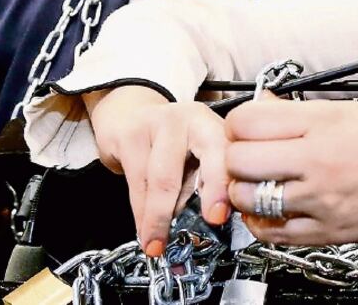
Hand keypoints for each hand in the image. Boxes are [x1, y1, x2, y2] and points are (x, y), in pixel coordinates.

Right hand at [85, 86, 229, 254]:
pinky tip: (143, 230)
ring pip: (163, 179)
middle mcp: (193, 118)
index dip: (224, 185)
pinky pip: (136, 182)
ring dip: (159, 219)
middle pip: (200, 160)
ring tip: (157, 245)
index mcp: (217, 126)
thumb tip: (211, 223)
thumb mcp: (197, 155)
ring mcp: (160, 122)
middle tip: (202, 225)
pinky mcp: (130, 134)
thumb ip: (207, 183)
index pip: (228, 154)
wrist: (129, 113)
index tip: (219, 215)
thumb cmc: (171, 143)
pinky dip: (140, 213)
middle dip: (203, 197)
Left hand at [223, 97, 357, 256]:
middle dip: (234, 157)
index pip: (249, 121)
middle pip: (239, 159)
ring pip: (248, 198)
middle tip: (244, 156)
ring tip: (257, 183)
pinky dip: (260, 222)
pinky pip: (272, 232)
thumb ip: (301, 112)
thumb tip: (262, 105)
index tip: (243, 128)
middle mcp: (319, 161)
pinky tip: (269, 210)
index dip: (238, 124)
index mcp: (325, 123)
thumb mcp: (352, 111)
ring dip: (243, 191)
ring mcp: (321, 200)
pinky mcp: (326, 232)